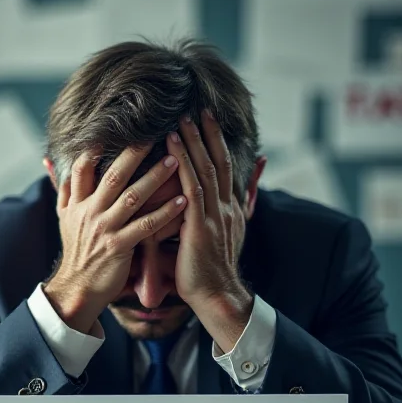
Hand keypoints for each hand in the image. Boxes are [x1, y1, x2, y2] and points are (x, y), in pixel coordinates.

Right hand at [44, 145, 186, 333]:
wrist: (77, 289)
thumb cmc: (77, 251)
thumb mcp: (64, 218)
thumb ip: (62, 188)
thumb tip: (48, 160)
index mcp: (76, 203)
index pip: (82, 167)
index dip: (98, 146)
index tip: (117, 127)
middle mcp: (89, 212)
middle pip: (112, 176)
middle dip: (134, 153)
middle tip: (156, 133)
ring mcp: (104, 229)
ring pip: (132, 197)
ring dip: (155, 177)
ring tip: (175, 161)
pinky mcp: (119, 247)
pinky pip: (145, 226)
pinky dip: (165, 212)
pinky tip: (182, 201)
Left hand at [167, 110, 253, 351]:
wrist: (216, 295)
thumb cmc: (211, 270)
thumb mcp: (222, 237)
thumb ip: (224, 212)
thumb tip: (228, 194)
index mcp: (229, 209)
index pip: (225, 167)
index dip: (217, 142)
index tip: (208, 120)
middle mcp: (225, 208)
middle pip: (218, 161)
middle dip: (208, 134)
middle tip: (198, 108)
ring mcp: (214, 216)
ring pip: (206, 169)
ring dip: (194, 141)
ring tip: (183, 118)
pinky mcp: (200, 226)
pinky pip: (192, 187)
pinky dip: (183, 162)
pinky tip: (172, 144)